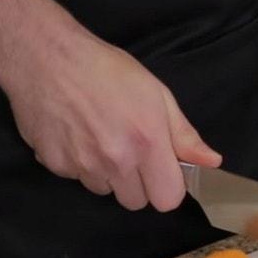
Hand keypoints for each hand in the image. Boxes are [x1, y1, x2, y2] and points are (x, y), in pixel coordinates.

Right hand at [5, 35, 220, 210]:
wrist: (45, 56)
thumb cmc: (106, 70)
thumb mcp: (157, 95)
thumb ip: (184, 135)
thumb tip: (212, 161)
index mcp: (148, 142)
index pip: (168, 200)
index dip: (167, 188)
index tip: (162, 171)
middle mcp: (116, 160)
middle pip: (136, 202)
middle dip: (138, 185)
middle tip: (131, 153)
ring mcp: (83, 165)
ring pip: (105, 191)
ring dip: (108, 175)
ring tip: (101, 139)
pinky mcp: (55, 165)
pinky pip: (77, 179)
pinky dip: (79, 165)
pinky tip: (77, 136)